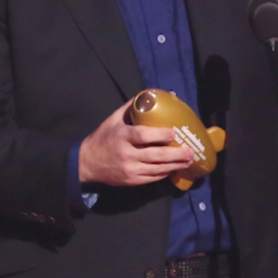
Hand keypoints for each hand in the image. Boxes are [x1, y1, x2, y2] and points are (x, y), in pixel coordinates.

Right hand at [78, 101, 193, 185]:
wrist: (87, 163)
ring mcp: (129, 169)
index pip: (143, 136)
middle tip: (190, 151)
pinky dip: (165, 173)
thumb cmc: (103, 137)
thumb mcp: (113, 119)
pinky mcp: (131, 181)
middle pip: (155, 155)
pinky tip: (174, 168)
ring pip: (157, 169)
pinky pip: (152, 178)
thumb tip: (150, 96)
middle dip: (176, 154)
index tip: (173, 132)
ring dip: (176, 165)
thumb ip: (131, 108)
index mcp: (121, 136)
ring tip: (189, 160)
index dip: (160, 134)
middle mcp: (126, 154)